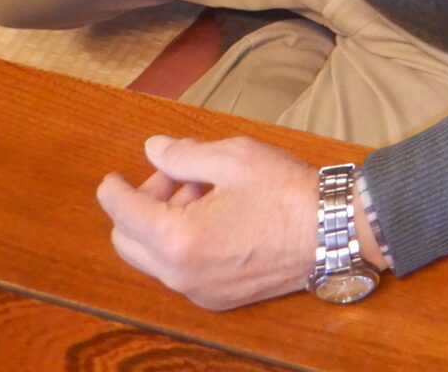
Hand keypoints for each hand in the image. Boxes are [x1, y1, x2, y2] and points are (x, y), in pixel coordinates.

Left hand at [98, 134, 349, 309]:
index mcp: (179, 238)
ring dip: (164, 224)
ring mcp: (199, 291)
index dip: (113, 190)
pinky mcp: (218, 298)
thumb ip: (183, 155)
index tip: (113, 177)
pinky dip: (183, 243)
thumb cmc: (286, 191)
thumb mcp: (234, 157)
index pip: (122, 213)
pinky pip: (180, 270)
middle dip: (142, 206)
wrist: (334, 231)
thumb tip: (153, 150)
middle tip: (177, 178)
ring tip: (205, 193)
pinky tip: (216, 217)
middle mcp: (181, 274)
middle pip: (128, 242)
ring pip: (154, 257)